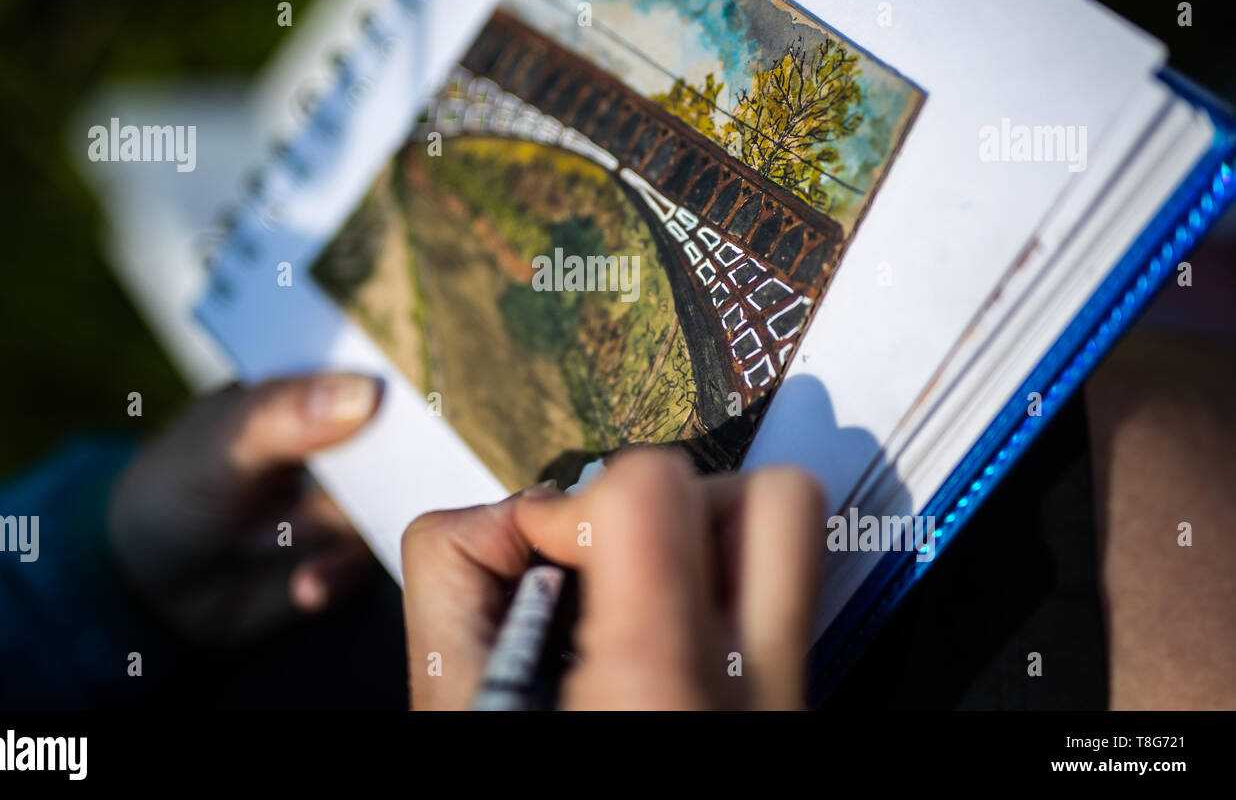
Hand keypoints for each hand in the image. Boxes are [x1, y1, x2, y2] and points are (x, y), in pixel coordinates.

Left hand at [108, 373, 383, 643]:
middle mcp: (337, 446)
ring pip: (392, 508)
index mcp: (305, 394)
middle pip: (397, 443)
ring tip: (316, 569)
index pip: (362, 376)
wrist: (147, 588)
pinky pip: (367, 564)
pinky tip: (305, 587)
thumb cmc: (170, 492)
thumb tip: (367, 392)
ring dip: (357, 537)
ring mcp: (343, 503)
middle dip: (399, 468)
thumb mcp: (218, 447)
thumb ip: (283, 417)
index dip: (387, 387)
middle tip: (368, 493)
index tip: (398, 408)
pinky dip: (341, 576)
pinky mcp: (342, 557)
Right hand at [402, 448, 825, 708]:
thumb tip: (498, 514)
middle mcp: (756, 690)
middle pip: (774, 495)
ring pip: (796, 540)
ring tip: (647, 588)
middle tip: (617, 552)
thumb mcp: (454, 713)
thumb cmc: (524, 797)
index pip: (653, 484)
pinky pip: (787, 601)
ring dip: (713, 536)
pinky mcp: (802, 709)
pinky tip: (669, 634)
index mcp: (659, 682)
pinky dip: (723, 591)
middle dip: (676, 495)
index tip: (541, 552)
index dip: (572, 499)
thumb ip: (450, 582)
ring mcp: (794, 702)